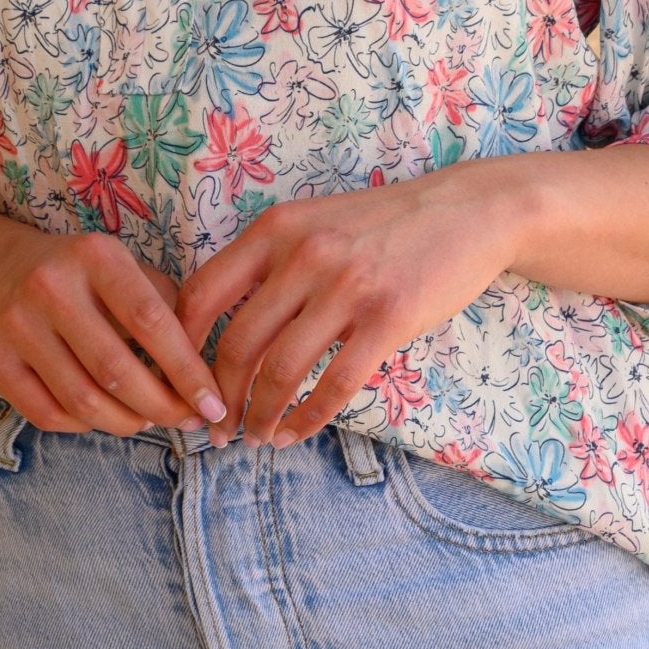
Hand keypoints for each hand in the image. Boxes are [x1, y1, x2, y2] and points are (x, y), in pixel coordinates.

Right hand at [0, 226, 229, 436]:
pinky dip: (85, 426)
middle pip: (116, 370)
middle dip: (161, 407)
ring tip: (148, 420)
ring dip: (126, 423)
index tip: (212, 403)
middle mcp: (51, 286)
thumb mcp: (123, 268)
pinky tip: (103, 416)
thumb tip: (206, 374)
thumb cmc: (82, 275)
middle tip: (186, 422)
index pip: (150, 321)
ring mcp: (16, 324)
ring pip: (82, 400)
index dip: (186, 369)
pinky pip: (48, 414)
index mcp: (95, 256)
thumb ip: (166, 307)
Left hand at [172, 167, 527, 449]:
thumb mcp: (313, 222)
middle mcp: (304, 254)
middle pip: (238, 342)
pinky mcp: (388, 318)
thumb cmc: (382, 224)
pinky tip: (297, 433)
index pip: (203, 292)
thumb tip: (221, 323)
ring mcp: (346, 286)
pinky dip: (308, 419)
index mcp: (276, 229)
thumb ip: (269, 262)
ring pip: (281, 370)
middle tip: (219, 427)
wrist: (464, 211)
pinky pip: (335, 384)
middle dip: (221, 397)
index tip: (184, 380)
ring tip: (257, 436)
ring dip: (261, 415)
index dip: (184, 346)